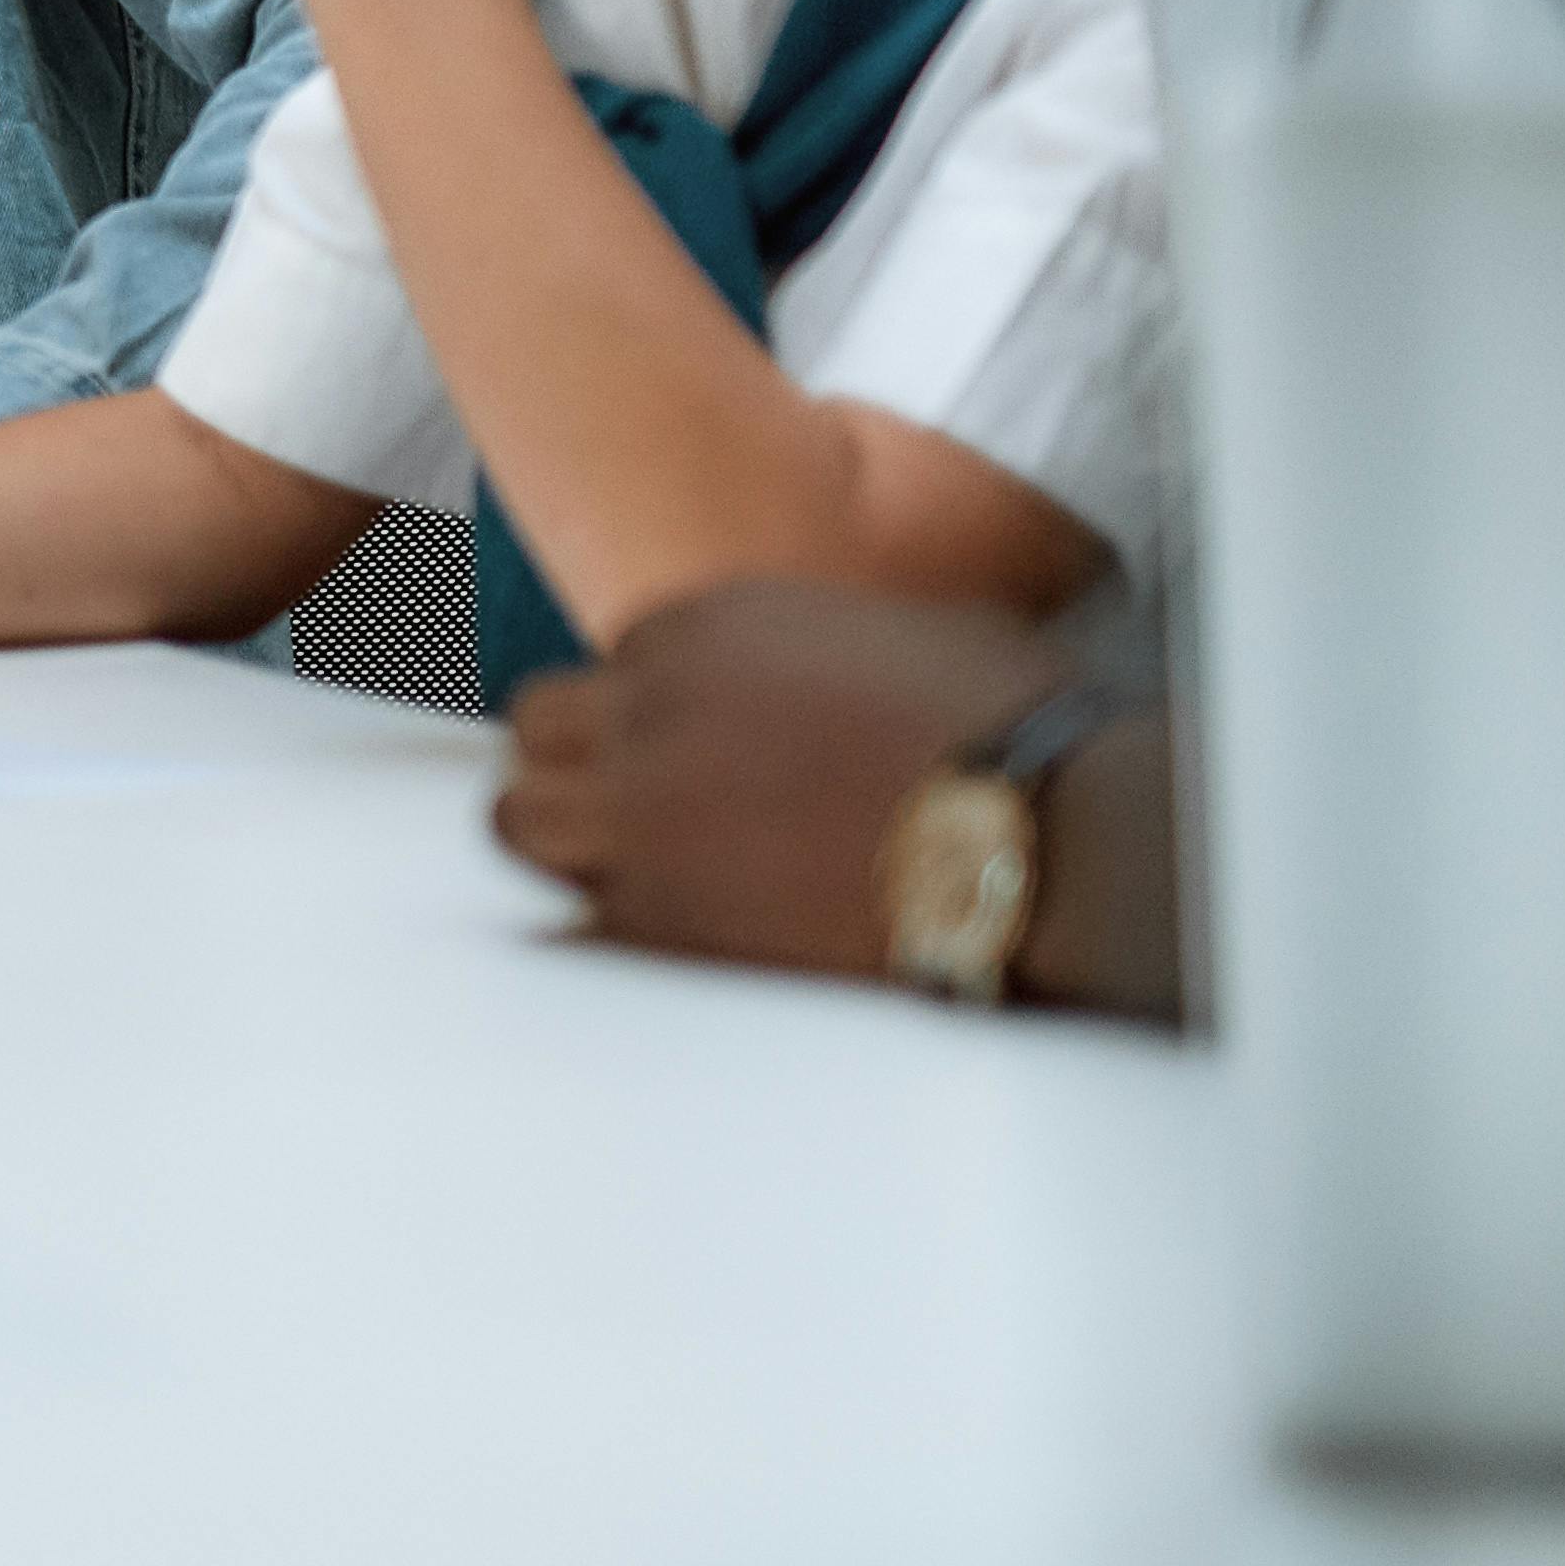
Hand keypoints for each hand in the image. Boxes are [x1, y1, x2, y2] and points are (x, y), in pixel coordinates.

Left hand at [490, 574, 1067, 978]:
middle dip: (577, 763)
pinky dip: (594, 933)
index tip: (696, 752)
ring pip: (520, 819)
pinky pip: (568, 925)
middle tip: (636, 807)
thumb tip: (820, 672)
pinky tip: (646, 940)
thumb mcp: (907, 629)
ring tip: (630, 871)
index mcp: (705, 625)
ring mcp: (640, 814)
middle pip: (538, 728)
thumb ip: (814, 646)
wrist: (1044, 841)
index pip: (618, 664)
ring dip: (564, 841)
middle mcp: (649, 708)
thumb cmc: (1011, 733)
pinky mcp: (658, 918)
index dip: (657, 714)